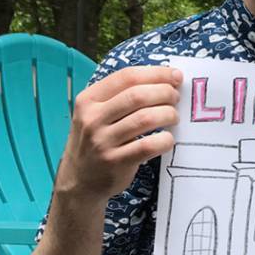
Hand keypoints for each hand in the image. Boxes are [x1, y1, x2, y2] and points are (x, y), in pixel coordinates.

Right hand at [55, 66, 182, 201]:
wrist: (79, 181)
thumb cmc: (95, 140)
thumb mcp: (95, 113)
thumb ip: (120, 96)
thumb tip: (165, 79)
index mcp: (88, 99)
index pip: (126, 76)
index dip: (156, 73)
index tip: (175, 76)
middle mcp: (93, 118)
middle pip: (138, 95)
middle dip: (165, 92)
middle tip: (176, 98)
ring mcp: (103, 141)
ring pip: (145, 118)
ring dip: (168, 114)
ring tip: (174, 117)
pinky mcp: (116, 162)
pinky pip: (148, 146)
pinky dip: (165, 140)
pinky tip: (168, 139)